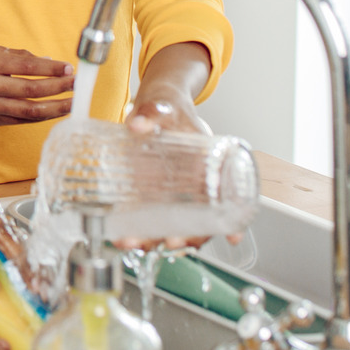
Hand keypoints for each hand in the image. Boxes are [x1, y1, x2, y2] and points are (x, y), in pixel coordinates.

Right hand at [0, 47, 73, 125]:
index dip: (51, 70)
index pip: (26, 67)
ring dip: (56, 107)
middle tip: (77, 85)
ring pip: (29, 111)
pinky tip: (55, 112)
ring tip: (73, 102)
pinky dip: (41, 117)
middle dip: (59, 88)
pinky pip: (21, 121)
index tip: (69, 69)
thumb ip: (16, 57)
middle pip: (32, 90)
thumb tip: (49, 64)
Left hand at [119, 71, 220, 250]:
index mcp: (208, 166)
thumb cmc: (170, 108)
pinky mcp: (151, 194)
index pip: (225, 200)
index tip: (228, 236)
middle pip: (198, 221)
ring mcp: (173, 193)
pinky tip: (122, 237)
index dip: (225, 221)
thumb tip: (138, 124)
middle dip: (186, 237)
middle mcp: (194, 186)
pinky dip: (137, 229)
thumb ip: (151, 113)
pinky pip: (147, 217)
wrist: (157, 105)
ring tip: (131, 243)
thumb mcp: (164, 107)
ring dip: (154, 239)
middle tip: (168, 242)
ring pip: (171, 224)